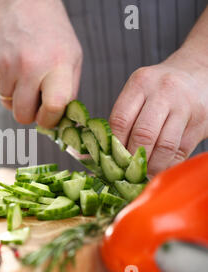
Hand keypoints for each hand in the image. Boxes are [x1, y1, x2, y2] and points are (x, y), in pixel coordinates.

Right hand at [0, 0, 81, 126]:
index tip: (48, 117)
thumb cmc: (51, 34)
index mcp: (57, 64)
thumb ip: (68, 90)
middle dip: (28, 114)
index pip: (54, 107)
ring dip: (15, 95)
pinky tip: (11, 63)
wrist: (21, 2)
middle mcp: (29, 65)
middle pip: (22, 114)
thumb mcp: (71, 57)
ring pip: (7, 102)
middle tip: (33, 101)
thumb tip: (58, 122)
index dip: (50, 120)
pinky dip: (3, 82)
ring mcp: (5, 63)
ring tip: (23, 72)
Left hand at [109, 47, 207, 175]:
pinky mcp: (201, 122)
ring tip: (141, 175)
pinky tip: (158, 170)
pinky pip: (181, 151)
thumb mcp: (139, 92)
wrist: (200, 74)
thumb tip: (97, 154)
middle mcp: (163, 92)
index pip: (120, 120)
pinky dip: (167, 165)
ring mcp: (185, 107)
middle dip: (132, 159)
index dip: (113, 145)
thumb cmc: (160, 89)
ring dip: (151, 166)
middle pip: (142, 135)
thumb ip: (121, 119)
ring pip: (164, 146)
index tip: (109, 161)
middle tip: (125, 173)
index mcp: (140, 83)